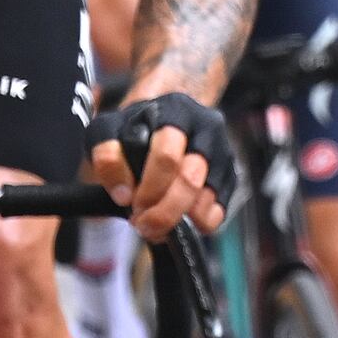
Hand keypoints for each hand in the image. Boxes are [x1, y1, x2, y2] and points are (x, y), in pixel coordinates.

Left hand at [85, 89, 235, 239]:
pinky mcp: (230, 176)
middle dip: (162, 211)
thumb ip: (107, 157)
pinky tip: (176, 221)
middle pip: (190, 180)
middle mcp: (206, 129)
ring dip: (177, 221)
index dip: (148, 187)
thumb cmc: (134, 129)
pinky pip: (218, 212)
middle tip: (142, 224)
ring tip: (154, 225)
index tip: (128, 202)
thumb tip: (124, 195)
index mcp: (176, 111)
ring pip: (206, 200)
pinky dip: (195, 225)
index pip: (167, 156)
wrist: (163, 119)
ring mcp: (222, 153)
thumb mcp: (109, 131)